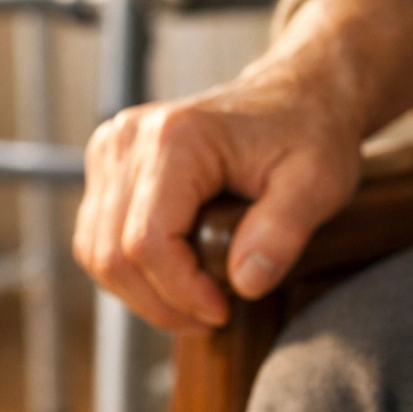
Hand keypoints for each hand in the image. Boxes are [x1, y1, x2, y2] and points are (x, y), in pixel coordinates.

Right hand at [74, 0, 412, 327]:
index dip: (180, 292)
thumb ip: (282, 232)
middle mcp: (129, 139)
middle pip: (112, 254)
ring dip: (143, 294)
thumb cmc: (309, 133)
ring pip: (96, 252)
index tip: (223, 311)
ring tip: (197, 303)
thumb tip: (245, 283)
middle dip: (162, 302)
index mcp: (175, 138)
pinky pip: (98, 238)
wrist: (297, 95)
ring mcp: (112, 150)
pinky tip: (176, 280)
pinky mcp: (110, 166)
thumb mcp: (317, 183)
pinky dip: (132, 272)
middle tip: (213, 316)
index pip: (146, 242)